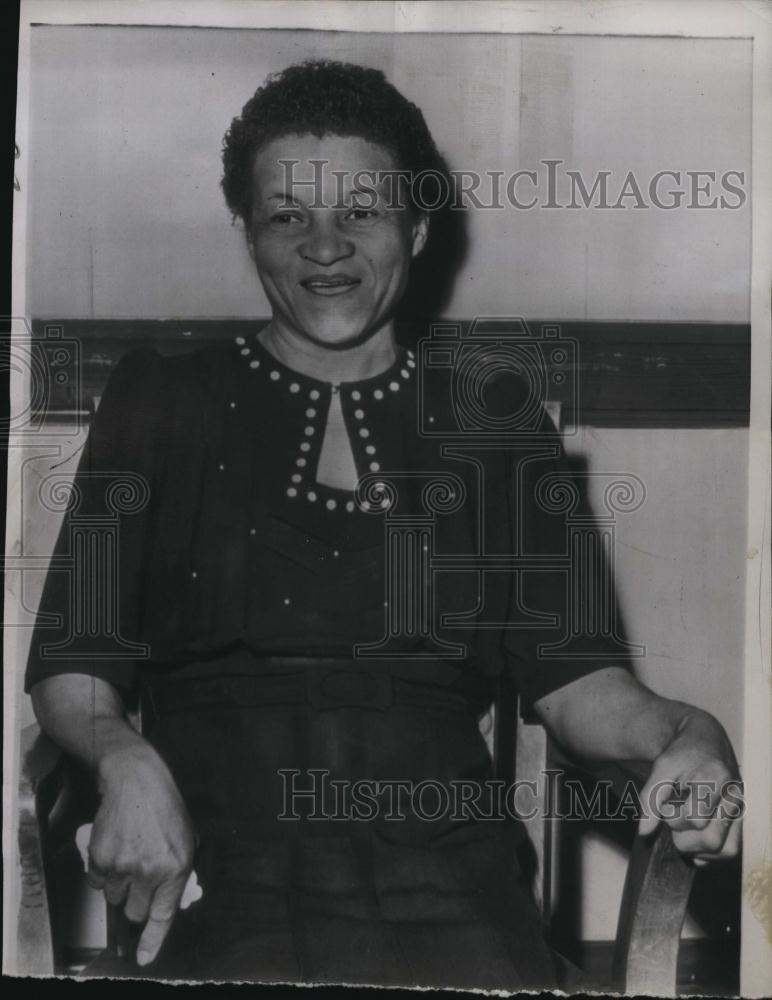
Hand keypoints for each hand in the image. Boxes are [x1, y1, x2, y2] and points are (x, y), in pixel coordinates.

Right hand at [87, 740, 195, 965]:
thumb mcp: (186, 836)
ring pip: (115, 897)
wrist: (135, 780)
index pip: (164, 914)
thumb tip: (169, 895)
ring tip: (128, 854)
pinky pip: (97, 880)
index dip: (153, 940)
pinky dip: (102, 871)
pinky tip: (114, 848)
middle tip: (139, 876)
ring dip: (120, 884)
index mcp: (176, 866)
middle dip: (136, 900)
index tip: (144, 957)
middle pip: (135, 911)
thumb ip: (180, 868)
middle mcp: (150, 870)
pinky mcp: (101, 857)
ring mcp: (123, 865)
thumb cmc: (163, 805)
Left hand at [638, 710, 741, 865]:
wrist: (706, 741)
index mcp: (715, 778)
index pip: (696, 819)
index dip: (674, 818)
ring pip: (725, 851)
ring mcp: (740, 811)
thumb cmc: (683, 753)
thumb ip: (651, 798)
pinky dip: (710, 852)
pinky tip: (695, 837)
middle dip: (685, 837)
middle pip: (711, 840)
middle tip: (675, 820)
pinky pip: (730, 850)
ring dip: (699, 848)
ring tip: (685, 830)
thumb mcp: (662, 767)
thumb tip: (644, 832)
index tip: (667, 805)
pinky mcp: (741, 820)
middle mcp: (734, 797)